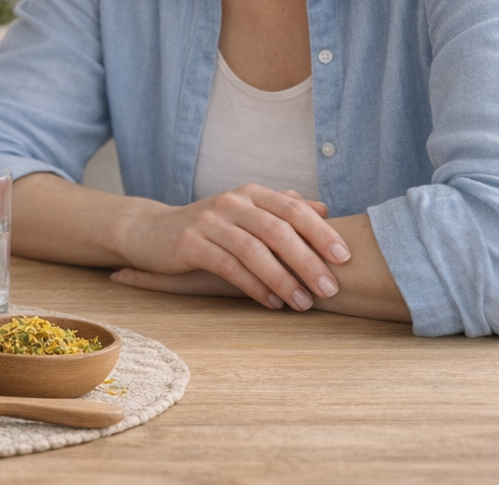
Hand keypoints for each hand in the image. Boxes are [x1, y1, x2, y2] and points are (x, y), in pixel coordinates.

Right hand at [108, 186, 350, 310]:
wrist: (152, 231)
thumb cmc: (210, 227)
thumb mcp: (246, 213)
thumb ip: (282, 209)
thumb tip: (324, 209)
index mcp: (250, 193)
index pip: (293, 210)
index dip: (322, 232)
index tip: (346, 258)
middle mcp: (231, 202)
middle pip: (278, 231)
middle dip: (308, 262)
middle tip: (330, 289)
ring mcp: (209, 222)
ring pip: (254, 251)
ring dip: (284, 280)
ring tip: (303, 304)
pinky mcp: (190, 243)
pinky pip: (229, 266)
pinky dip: (255, 287)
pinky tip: (272, 303)